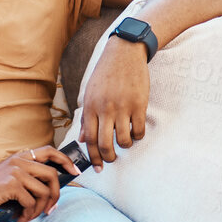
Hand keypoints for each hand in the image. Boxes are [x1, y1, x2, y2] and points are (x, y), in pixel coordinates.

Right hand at [0, 147, 79, 221]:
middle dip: (56, 195)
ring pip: (44, 191)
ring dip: (40, 209)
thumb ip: (26, 179)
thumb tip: (49, 191)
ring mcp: (16, 171)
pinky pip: (32, 202)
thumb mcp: (7, 179)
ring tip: (29, 217)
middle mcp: (19, 161)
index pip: (49, 151)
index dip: (65, 161)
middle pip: (53, 175)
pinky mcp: (12, 184)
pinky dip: (28, 214)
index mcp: (19, 157)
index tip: (74, 172)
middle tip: (51, 209)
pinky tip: (19, 219)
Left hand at [77, 40, 149, 169]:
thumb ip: (86, 117)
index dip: (93, 157)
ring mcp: (123, 107)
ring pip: (123, 140)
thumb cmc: (105, 74)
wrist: (124, 53)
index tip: (97, 168)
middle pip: (105, 144)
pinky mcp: (139, 104)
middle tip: (111, 159)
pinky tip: (136, 132)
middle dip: (108, 158)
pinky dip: (138, 136)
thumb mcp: (90, 93)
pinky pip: (139, 130)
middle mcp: (105, 109)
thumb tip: (83, 139)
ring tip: (125, 142)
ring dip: (125, 146)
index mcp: (90, 107)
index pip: (89, 140)